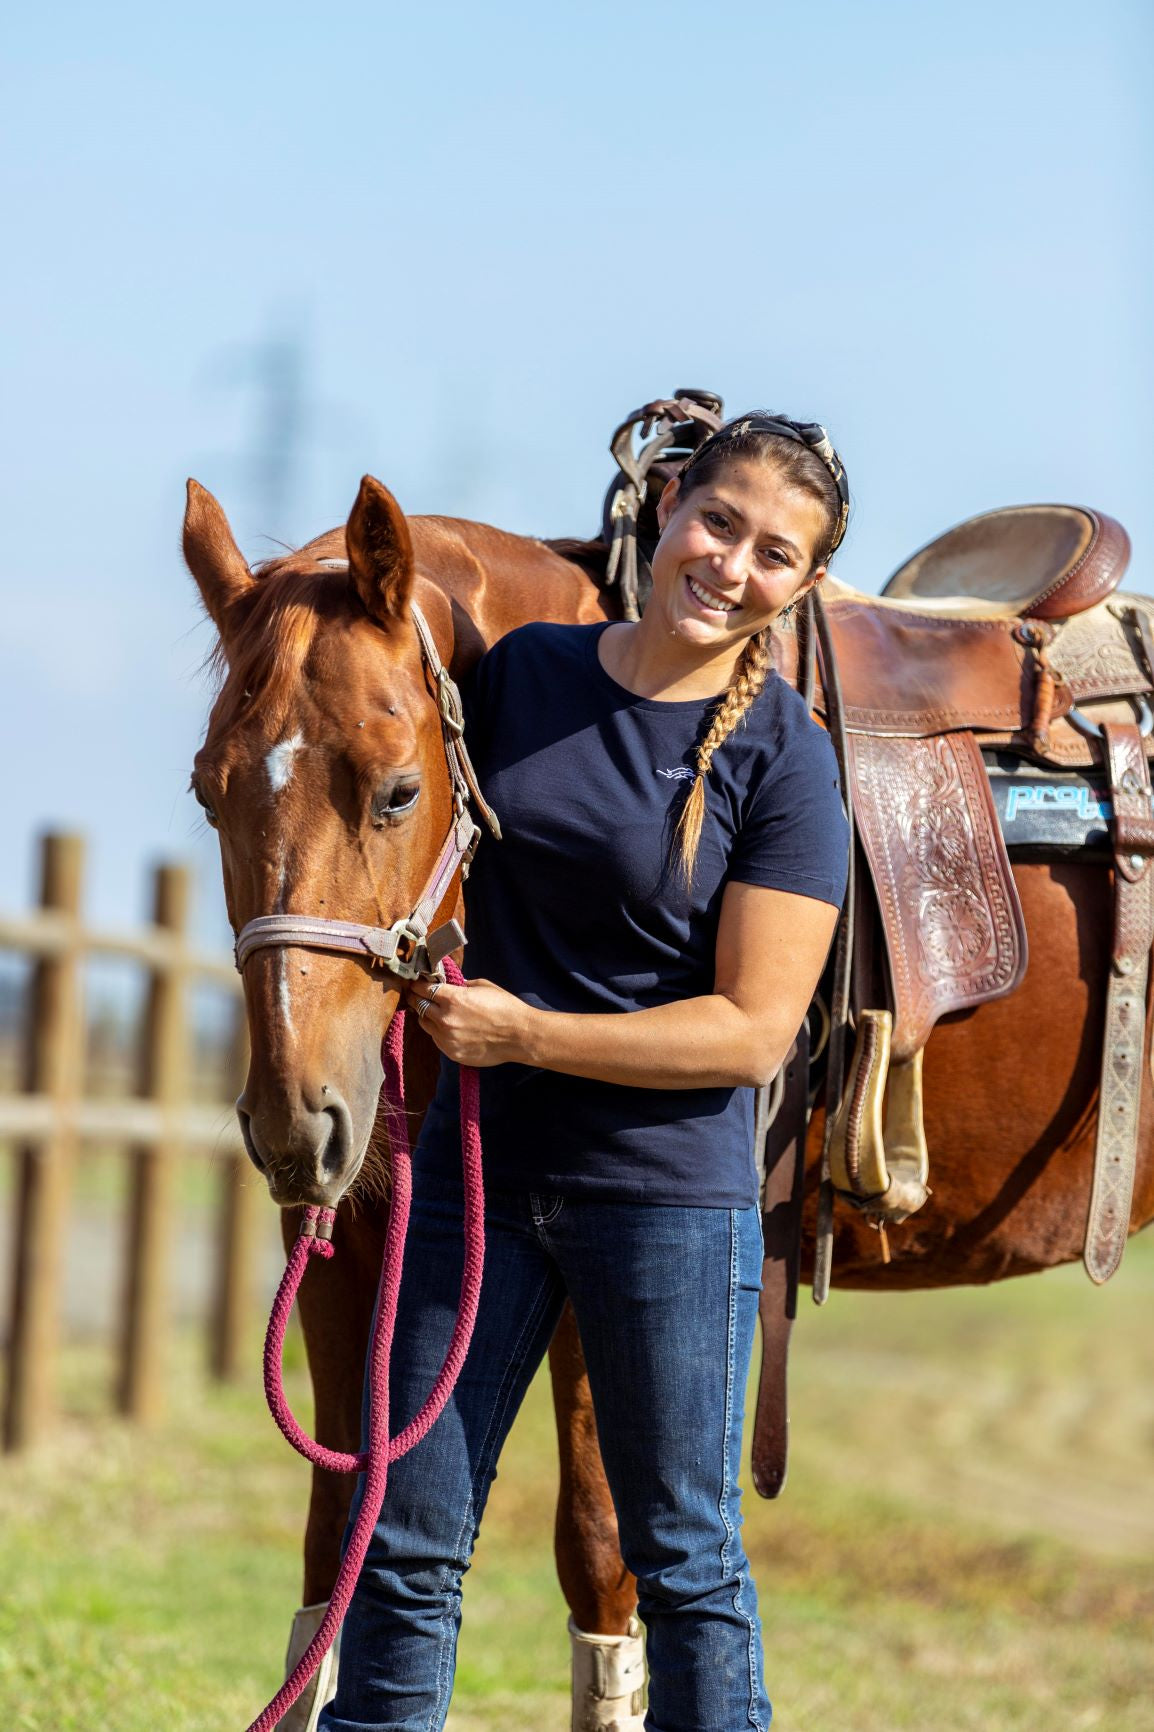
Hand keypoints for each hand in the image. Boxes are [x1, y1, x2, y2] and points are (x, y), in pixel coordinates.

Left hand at [405, 977, 535, 1067]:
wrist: (520, 1036)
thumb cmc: (505, 1008)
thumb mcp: (482, 986)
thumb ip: (461, 985)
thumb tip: (449, 985)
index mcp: (453, 999)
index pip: (422, 989)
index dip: (418, 984)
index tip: (416, 983)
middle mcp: (445, 1019)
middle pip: (419, 1006)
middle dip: (417, 998)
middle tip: (418, 995)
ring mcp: (447, 1038)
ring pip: (424, 1024)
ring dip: (426, 1016)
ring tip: (434, 1012)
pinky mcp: (452, 1053)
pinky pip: (436, 1040)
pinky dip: (438, 1032)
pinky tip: (448, 1028)